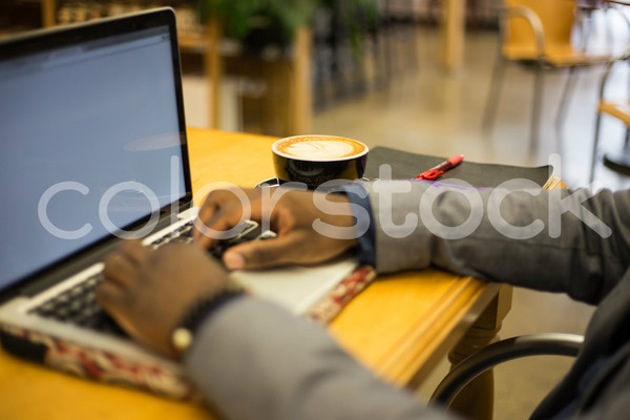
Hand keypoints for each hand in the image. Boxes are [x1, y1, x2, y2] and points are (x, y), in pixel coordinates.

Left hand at [96, 240, 233, 357]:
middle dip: (126, 259)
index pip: (158, 249)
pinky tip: (114, 306)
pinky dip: (106, 297)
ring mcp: (141, 280)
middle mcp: (157, 260)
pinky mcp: (128, 303)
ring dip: (113, 275)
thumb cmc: (222, 305)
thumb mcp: (217, 278)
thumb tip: (204, 280)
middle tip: (128, 273)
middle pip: (127, 248)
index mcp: (181, 252)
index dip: (156, 262)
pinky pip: (102, 291)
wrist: (215, 322)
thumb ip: (203, 274)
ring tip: (117, 287)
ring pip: (110, 264)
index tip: (159, 274)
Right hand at [194, 187, 358, 269]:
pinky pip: (239, 202)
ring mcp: (266, 195)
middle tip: (199, 247)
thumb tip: (230, 261)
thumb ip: (262, 255)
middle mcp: (263, 192)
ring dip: (213, 216)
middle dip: (204, 220)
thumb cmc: (329, 232)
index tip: (200, 253)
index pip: (225, 213)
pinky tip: (228, 234)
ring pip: (228, 197)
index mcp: (267, 201)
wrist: (354, 219)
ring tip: (209, 241)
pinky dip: (225, 215)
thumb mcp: (296, 249)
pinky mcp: (271, 202)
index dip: (208, 234)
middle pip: (219, 196)